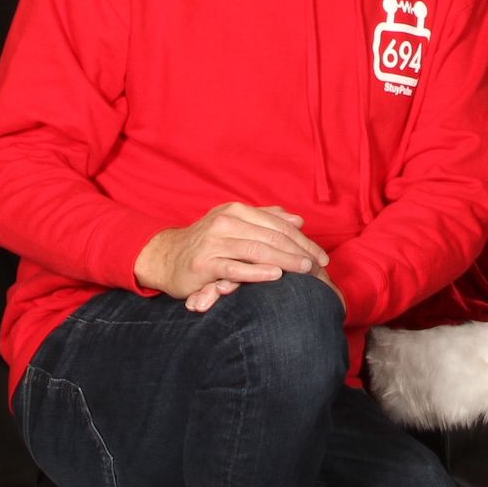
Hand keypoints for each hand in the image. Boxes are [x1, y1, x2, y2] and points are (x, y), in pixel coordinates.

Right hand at [137, 203, 329, 309]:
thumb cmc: (207, 244)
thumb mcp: (235, 226)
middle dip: (299, 251)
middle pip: (271, 236)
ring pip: (257, 250)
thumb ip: (266, 221)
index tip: (321, 256)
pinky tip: (276, 275)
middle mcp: (225, 222)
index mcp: (236, 211)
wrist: (166, 258)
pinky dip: (257, 271)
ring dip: (285, 259)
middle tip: (320, 265)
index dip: (302, 240)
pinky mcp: (203, 264)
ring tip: (305, 269)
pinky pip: (235, 268)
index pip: (277, 225)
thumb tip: (298, 220)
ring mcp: (213, 242)